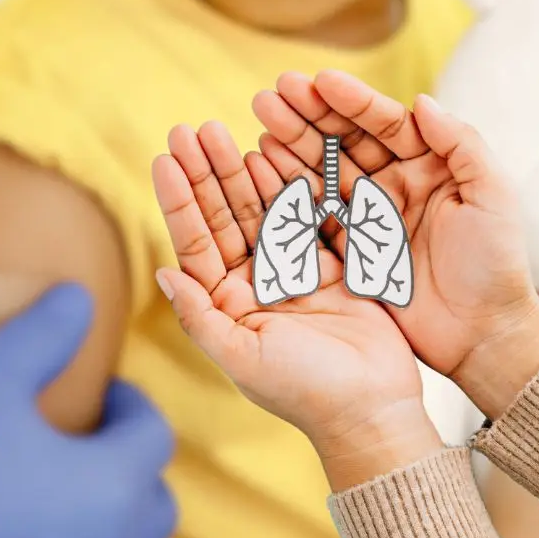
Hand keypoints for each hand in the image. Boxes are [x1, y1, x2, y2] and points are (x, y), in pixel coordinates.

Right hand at [0, 283, 175, 537]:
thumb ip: (42, 335)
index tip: (100, 392)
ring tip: (59, 500)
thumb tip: (79, 299)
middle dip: (131, 468)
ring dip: (111, 529)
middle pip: (153, 505)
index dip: (131, 404)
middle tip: (83, 443)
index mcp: (110, 485)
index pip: (153, 434)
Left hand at [151, 123, 442, 489]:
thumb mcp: (242, 357)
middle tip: (189, 128)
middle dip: (204, 172)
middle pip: (222, 216)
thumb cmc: (304, 392)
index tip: (164, 158)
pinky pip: (304, 215)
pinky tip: (268, 151)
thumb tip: (165, 274)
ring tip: (220, 129)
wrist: (373, 409)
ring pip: (259, 209)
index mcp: (226, 305)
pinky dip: (287, 184)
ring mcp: (291, 273)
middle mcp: (252, 285)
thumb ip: (202, 316)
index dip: (179, 199)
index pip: (195, 242)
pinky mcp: (330, 266)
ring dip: (238, 170)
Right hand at [252, 71, 538, 416]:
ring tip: (261, 116)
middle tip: (275, 91)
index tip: (318, 80)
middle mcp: (397, 183)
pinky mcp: (351, 248)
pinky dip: (288, 188)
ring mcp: (370, 215)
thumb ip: (462, 144)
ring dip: (292, 142)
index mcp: (431, 164)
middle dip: (310, 113)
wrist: (482, 335)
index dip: (352, 100)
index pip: (386, 123)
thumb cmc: (496, 266)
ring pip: (325, 169)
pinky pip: (314, 211)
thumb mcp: (493, 197)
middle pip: (346, 140)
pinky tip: (263, 163)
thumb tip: (421, 101)